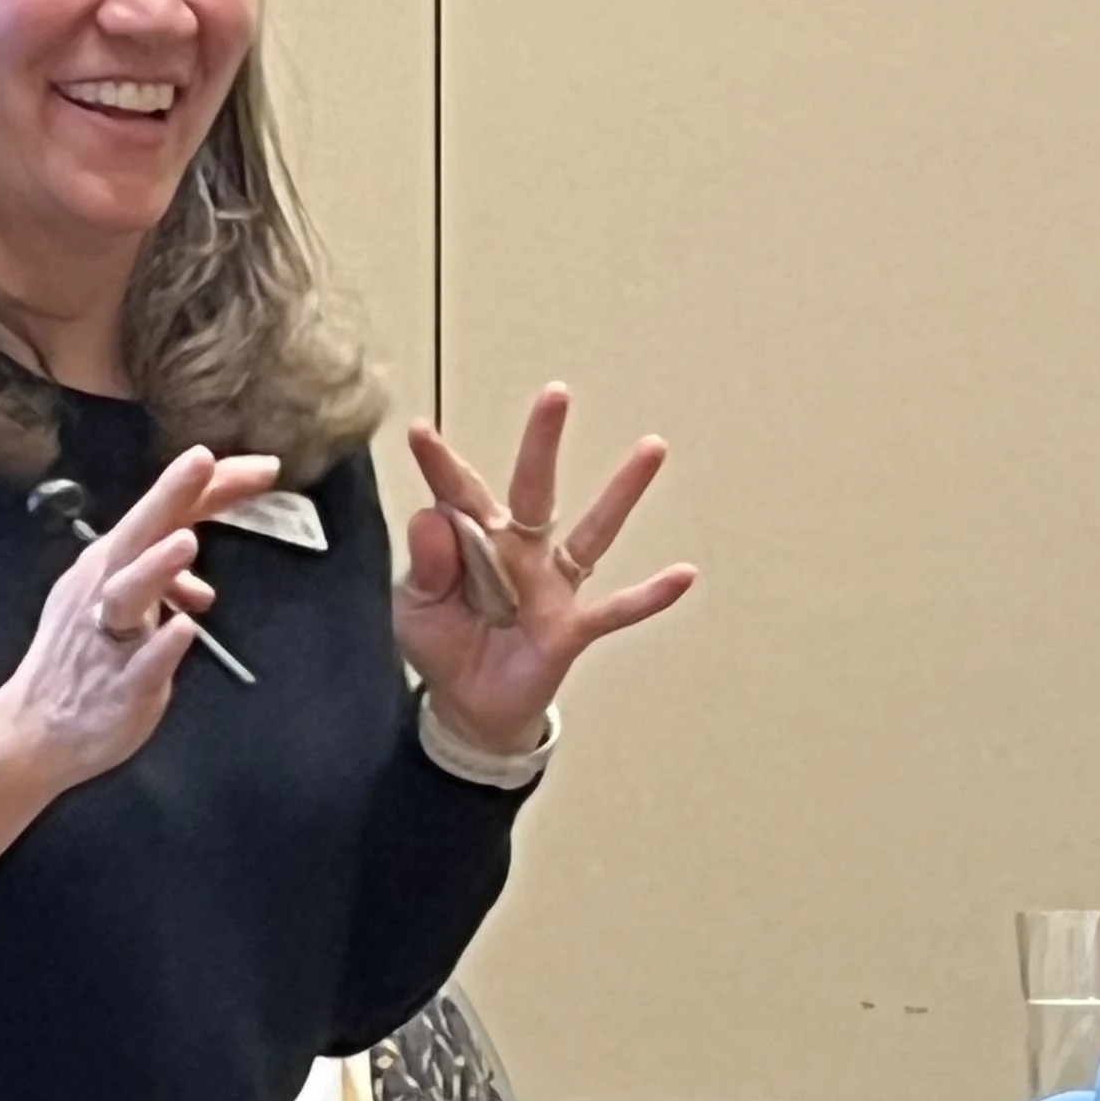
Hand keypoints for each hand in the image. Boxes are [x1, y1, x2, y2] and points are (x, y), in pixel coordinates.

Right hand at [5, 443, 278, 787]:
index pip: (163, 515)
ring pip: (128, 596)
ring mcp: (107, 639)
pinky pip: (140, 666)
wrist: (33, 731)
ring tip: (186, 542)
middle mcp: (104, 591)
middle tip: (203, 459)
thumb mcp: (117, 611)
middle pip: (137, 535)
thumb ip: (161, 589)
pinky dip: (160, 647)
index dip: (210, 487)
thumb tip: (199, 589)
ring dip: (156, 567)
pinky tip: (184, 629)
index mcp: (110, 566)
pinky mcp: (118, 688)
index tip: (263, 467)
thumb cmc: (79, 662)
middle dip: (169, 495)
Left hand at [396, 386, 694, 755]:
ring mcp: (552, 585)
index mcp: (473, 540)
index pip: (457, 493)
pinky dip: (649, 595)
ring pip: (593, 531)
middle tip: (556, 394)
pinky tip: (684, 575)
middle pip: (535, 488)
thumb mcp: (416, 608)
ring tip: (653, 447)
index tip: (420, 431)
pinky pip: (617, 609)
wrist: (468, 707)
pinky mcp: (572, 626)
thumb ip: (424, 567)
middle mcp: (520, 550)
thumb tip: (431, 517)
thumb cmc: (443, 644)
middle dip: (543, 443)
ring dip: (622, 491)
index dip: (440, 465)